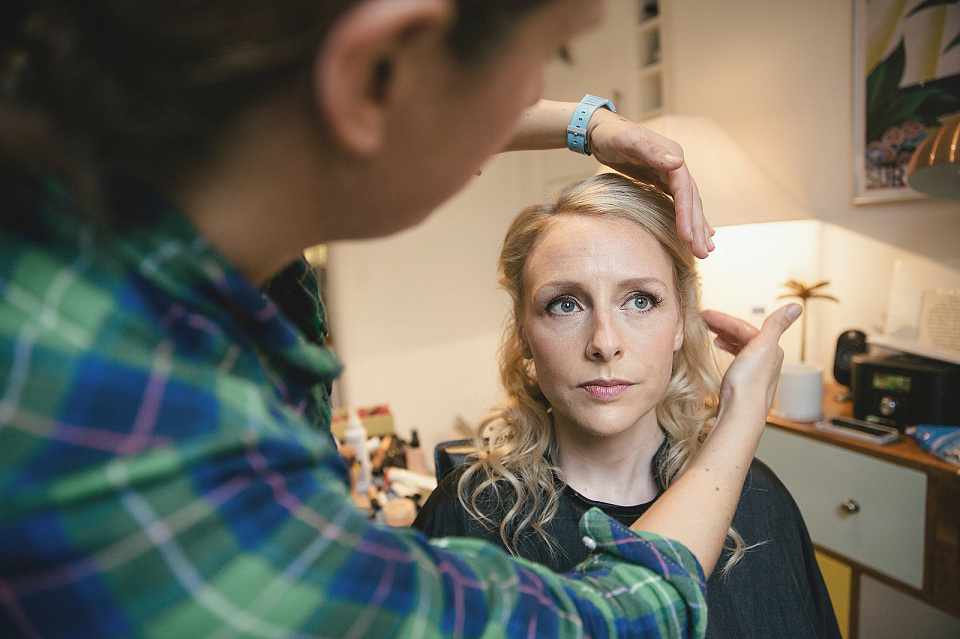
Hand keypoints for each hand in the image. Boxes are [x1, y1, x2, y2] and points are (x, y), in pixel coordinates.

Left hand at [588, 110, 713, 257]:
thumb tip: (677, 162)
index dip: (687, 215)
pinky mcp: (661, 181)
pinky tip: (695, 233)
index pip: (685, 190)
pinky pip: (679, 203)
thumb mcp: (628, 140)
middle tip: (702, 253)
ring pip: (689, 204)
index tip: (688, 237)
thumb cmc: (612, 135)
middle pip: (691, 200)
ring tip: (705, 250)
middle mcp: (675, 166)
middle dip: (697, 228)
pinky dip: (688, 218)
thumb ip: (651, 151)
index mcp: (672, 156)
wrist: (602, 131)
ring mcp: (670, 174)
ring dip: (697, 227)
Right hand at [702, 304, 801, 414]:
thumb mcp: (763, 346)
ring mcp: (754, 370)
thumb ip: (776, 324)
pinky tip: (719, 351)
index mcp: (770, 348)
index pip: (743, 326)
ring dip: (724, 337)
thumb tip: (796, 306)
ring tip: (710, 334)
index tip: (705, 315)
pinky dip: (727, 350)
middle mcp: (765, 358)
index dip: (724, 319)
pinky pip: (736, 358)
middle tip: (703, 321)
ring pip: (739, 346)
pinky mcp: (744, 381)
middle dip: (723, 326)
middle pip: (742, 335)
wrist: (741, 411)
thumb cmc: (750, 382)